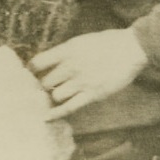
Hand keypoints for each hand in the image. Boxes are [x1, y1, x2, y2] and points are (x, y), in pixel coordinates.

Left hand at [29, 28, 148, 120]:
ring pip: (55, 95)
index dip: (31, 69)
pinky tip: (47, 117)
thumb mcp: (80, 41)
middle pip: (45, 82)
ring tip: (55, 96)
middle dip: (43, 86)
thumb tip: (50, 62)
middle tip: (42, 88)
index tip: (29, 73)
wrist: (130, 49)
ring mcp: (81, 82)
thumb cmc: (107, 42)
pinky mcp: (92, 95)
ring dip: (54, 96)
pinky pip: (69, 107)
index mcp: (67, 50)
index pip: (39, 62)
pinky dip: (56, 114)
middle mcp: (71, 66)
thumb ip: (65, 52)